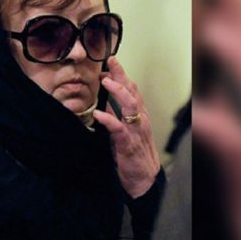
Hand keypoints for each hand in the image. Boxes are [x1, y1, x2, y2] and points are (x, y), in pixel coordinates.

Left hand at [93, 56, 160, 198]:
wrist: (142, 178)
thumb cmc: (132, 153)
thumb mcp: (124, 129)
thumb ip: (117, 114)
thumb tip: (104, 100)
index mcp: (139, 114)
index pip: (132, 89)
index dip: (122, 75)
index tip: (111, 61)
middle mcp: (140, 119)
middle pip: (132, 92)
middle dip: (122, 75)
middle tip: (111, 61)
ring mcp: (135, 130)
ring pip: (130, 105)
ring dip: (118, 92)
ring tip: (105, 81)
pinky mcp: (128, 143)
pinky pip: (118, 128)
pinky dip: (108, 119)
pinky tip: (98, 114)